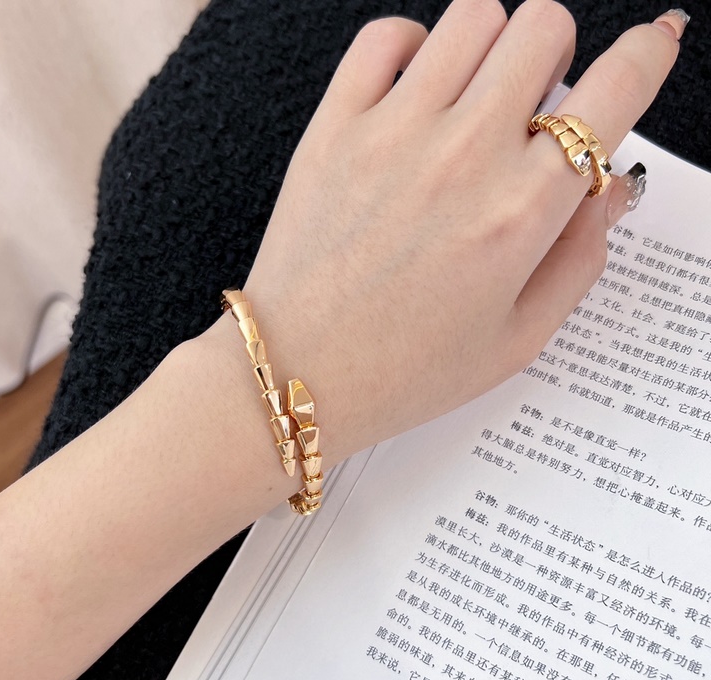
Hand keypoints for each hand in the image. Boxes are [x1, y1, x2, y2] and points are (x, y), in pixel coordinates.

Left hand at [202, 0, 683, 465]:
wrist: (298, 374)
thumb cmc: (404, 371)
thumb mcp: (517, 339)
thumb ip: (579, 257)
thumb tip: (608, 187)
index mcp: (522, 211)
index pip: (614, 91)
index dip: (646, 55)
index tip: (651, 45)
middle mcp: (465, 155)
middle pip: (545, 27)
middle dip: (556, 59)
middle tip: (533, 109)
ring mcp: (394, 132)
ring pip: (475, 17)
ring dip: (492, 48)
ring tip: (473, 102)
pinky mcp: (335, 127)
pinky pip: (386, 35)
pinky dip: (413, 48)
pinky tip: (415, 95)